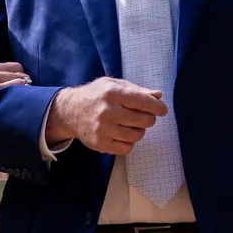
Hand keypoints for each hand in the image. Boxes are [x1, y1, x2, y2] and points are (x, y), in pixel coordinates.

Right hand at [45, 79, 166, 154]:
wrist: (70, 111)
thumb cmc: (95, 95)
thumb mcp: (113, 84)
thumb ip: (136, 90)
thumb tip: (158, 96)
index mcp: (112, 93)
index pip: (142, 102)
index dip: (157, 107)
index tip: (162, 110)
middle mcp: (107, 111)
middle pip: (143, 120)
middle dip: (148, 118)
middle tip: (143, 116)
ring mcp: (103, 130)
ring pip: (137, 135)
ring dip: (139, 131)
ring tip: (131, 125)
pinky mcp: (100, 144)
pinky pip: (127, 148)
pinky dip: (129, 142)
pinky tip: (123, 134)